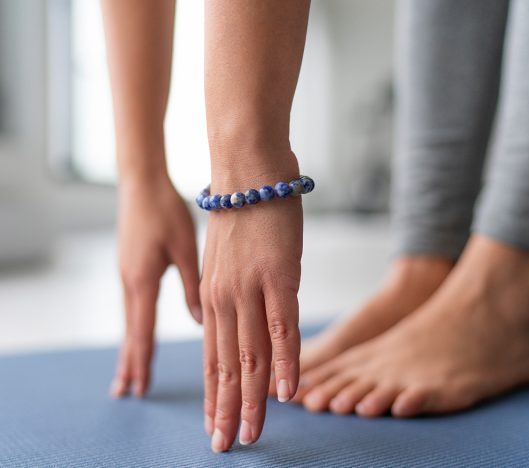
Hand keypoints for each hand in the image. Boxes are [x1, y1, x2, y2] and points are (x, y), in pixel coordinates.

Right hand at [111, 175, 201, 397]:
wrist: (142, 182)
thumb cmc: (166, 211)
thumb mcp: (185, 248)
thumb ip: (193, 286)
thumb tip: (201, 322)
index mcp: (143, 281)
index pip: (143, 330)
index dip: (143, 359)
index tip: (139, 386)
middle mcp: (130, 282)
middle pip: (131, 331)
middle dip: (131, 361)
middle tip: (126, 392)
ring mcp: (127, 274)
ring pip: (130, 319)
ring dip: (130, 346)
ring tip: (128, 371)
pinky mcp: (130, 266)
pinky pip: (132, 304)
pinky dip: (134, 325)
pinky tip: (138, 330)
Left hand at [200, 170, 301, 450]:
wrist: (248, 169)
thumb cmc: (245, 213)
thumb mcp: (231, 259)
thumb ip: (234, 292)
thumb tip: (242, 317)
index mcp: (212, 296)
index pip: (212, 357)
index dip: (214, 395)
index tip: (214, 424)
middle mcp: (224, 299)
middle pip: (226, 365)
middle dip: (226, 410)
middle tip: (225, 445)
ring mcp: (250, 289)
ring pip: (250, 355)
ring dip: (252, 400)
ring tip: (251, 434)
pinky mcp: (278, 276)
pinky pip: (282, 328)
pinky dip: (285, 363)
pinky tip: (288, 393)